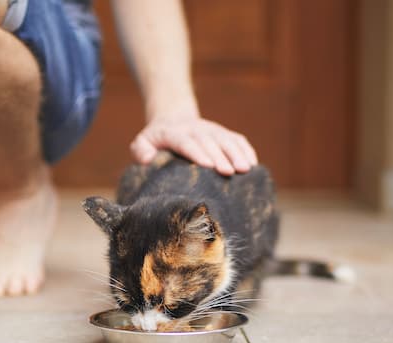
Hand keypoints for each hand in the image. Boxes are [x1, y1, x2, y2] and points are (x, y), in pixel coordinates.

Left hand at [130, 113, 257, 174]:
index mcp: (173, 132)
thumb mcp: (142, 143)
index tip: (208, 166)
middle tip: (229, 172)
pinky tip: (253, 163)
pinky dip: (246, 149)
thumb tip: (148, 159)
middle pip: (209, 141)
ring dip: (237, 153)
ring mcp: (210, 129)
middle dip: (220, 156)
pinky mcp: (222, 132)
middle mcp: (194, 129)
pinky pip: (237, 139)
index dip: (197, 152)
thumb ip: (140, 150)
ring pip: (226, 138)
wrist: (172, 120)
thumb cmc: (155, 140)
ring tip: (245, 169)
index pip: (186, 141)